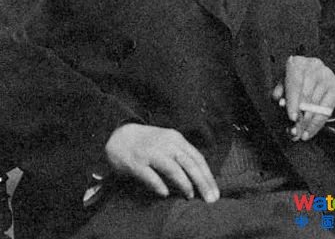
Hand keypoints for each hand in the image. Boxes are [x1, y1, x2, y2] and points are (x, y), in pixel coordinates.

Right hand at [104, 124, 218, 201]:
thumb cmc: (147, 142)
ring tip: (190, 196)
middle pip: (189, 163)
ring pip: (172, 168)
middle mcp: (165, 144)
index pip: (197, 157)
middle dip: (202, 182)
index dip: (207, 175)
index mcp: (175, 138)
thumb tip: (200, 176)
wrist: (118, 134)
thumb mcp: (167, 141)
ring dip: (184, 183)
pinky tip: (165, 194)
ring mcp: (150, 153)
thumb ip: (181, 154)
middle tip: (210, 199)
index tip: (215, 191)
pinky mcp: (136, 163)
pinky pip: (151, 176)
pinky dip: (159, 185)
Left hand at [272, 56, 334, 140]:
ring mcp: (327, 76)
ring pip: (315, 105)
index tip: (292, 118)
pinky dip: (316, 124)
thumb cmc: (297, 81)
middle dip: (299, 116)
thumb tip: (280, 102)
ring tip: (299, 134)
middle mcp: (313, 66)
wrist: (318, 77)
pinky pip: (326, 110)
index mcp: (297, 63)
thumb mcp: (285, 84)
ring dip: (306, 123)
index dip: (293, 102)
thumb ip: (280, 92)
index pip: (295, 84)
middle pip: (306, 95)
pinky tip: (309, 132)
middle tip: (294, 131)